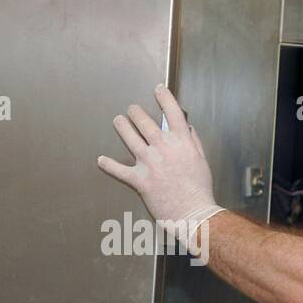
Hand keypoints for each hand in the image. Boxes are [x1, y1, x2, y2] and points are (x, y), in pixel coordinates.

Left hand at [97, 86, 221, 241]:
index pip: (172, 112)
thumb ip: (193, 141)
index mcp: (182, 142)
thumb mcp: (202, 160)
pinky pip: (119, 170)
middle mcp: (163, 147)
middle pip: (144, 121)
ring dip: (122, 126)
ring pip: (129, 137)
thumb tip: (186, 128)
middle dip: (136, 112)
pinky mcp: (140, 180)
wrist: (193, 212)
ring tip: (118, 120)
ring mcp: (150, 162)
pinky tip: (101, 160)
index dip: (164, 97)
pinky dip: (108, 165)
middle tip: (132, 109)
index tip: (158, 90)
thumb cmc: (199, 189)